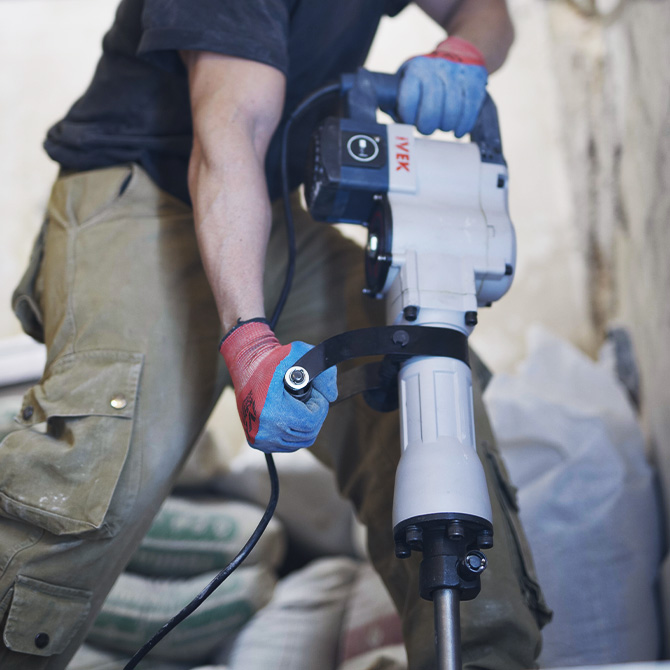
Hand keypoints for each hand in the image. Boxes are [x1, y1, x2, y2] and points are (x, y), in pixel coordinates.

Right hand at [219, 320, 336, 451]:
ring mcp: (259, 438)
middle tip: (312, 399)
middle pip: (308, 433)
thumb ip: (323, 372)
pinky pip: (288, 445)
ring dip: (307, 425)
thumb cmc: (272, 359)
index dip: (320, 407)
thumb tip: (332, 396)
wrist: (245, 367)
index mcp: (270, 408)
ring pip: (299, 442)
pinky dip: (296, 433)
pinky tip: (294, 416)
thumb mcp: (299, 354)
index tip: (316, 394)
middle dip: (316, 415)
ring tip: (302, 406)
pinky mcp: (257, 442)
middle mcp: (263, 428)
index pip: (310, 421)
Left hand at [395, 36, 487, 137]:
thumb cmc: (425, 78)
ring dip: (446, 127)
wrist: (458, 54)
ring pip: (452, 112)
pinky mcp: (476, 81)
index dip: (408, 117)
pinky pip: (470, 110)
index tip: (410, 121)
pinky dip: (463, 125)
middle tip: (427, 128)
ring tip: (442, 126)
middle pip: (432, 109)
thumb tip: (394, 129)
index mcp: (416, 69)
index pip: (409, 99)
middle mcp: (438, 68)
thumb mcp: (407, 80)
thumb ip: (396, 102)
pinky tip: (457, 131)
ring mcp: (458, 74)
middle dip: (427, 126)